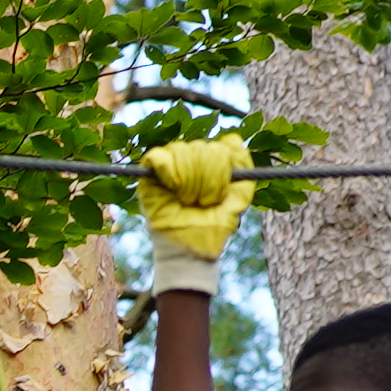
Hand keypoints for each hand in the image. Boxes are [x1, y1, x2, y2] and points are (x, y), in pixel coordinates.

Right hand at [138, 133, 253, 299]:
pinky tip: (173, 187)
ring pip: (180, 150)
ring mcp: (167, 171)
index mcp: (208, 167)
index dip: (220, 167)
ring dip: (188, 178)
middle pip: (198, 147)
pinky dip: (168, 169)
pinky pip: (157, 158)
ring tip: (187, 200)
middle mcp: (187, 165)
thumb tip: (233, 139)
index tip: (219, 195)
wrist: (193, 250)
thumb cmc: (214, 229)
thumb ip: (242, 167)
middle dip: (205, 177)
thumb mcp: (238, 197)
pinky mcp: (148, 180)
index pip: (215, 148)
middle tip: (203, 202)